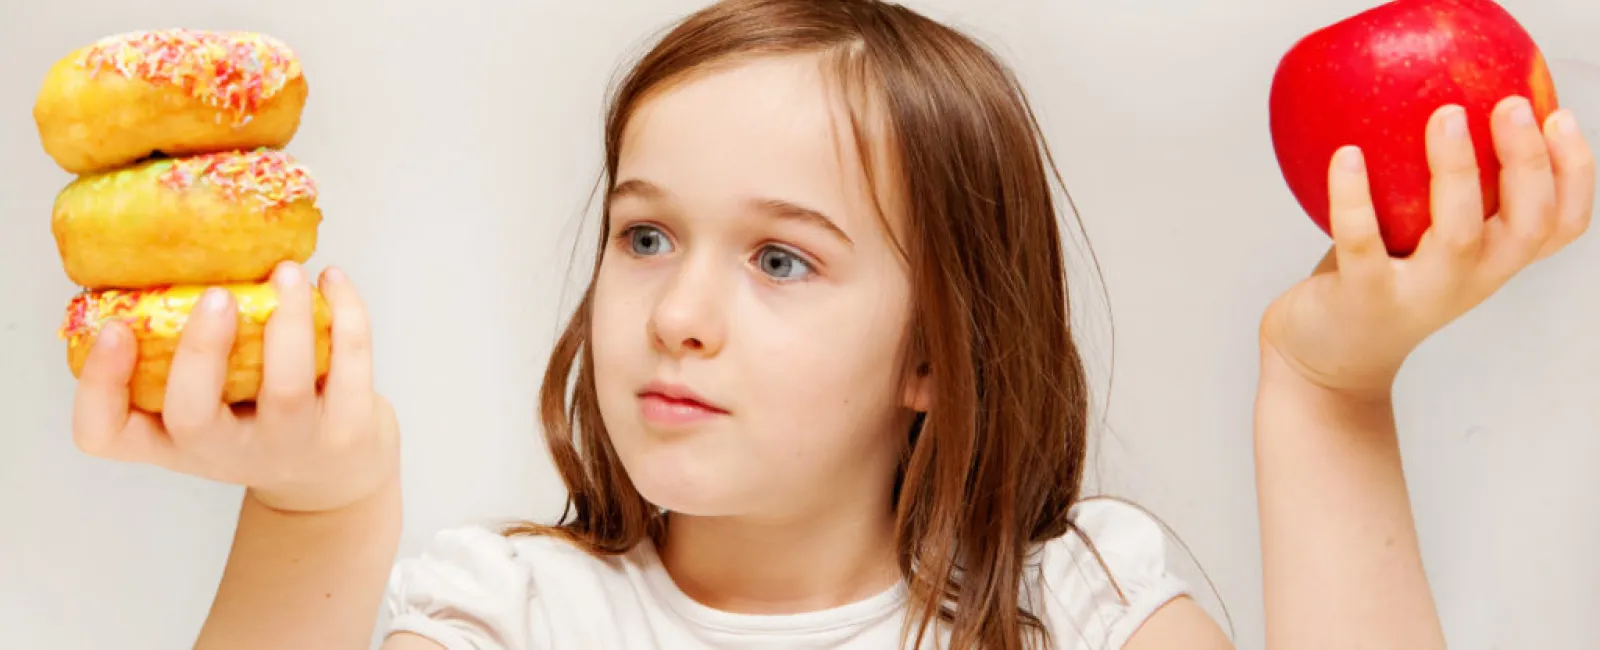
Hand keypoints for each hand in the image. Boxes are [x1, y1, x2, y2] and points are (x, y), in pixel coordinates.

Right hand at [70, 262, 398, 512]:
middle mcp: (224, 453)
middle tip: (216, 296)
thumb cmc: (259, 424)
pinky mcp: (348, 431)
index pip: (106, 435)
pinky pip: (350, 367)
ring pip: (284, 387)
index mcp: (175, 442)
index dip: (98, 385)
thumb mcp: (211, 409)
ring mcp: (289, 445)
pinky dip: (346, 315)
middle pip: (191, 415)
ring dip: (287, 319)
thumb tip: (180, 257)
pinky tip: (333, 280)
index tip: (113, 329)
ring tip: (286, 271)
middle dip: (200, 350)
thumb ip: (188, 359)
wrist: (335, 480)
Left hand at [1261, 97, 1594, 396]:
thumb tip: (1445, 100)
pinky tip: (1347, 154)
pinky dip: (1353, 196)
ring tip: (1445, 114)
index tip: (1562, 116)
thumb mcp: (1425, 240)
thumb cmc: (1379, 283)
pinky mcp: (1364, 296)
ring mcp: (1419, 292)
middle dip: (1528, 161)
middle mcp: (1470, 279)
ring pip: (1457, 232)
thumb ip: (1442, 193)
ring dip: (1457, 170)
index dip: (1576, 173)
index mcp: (1493, 261)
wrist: (1326, 362)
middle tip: (1510, 103)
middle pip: (1527, 223)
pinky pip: (1361, 240)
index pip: (1562, 224)